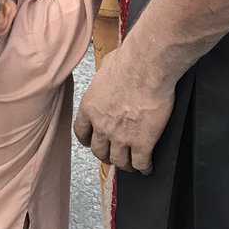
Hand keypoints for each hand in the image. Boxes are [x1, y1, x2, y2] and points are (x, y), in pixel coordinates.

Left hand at [74, 46, 175, 174]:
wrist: (146, 68)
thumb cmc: (128, 61)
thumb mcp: (107, 64)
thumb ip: (104, 74)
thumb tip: (109, 69)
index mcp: (90, 107)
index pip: (81, 132)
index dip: (87, 140)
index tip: (91, 142)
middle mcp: (102, 126)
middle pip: (99, 151)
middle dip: (106, 155)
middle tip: (113, 155)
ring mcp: (121, 137)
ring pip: (119, 161)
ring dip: (125, 164)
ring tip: (131, 164)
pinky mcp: (142, 142)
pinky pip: (141, 163)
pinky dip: (144, 167)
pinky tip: (147, 166)